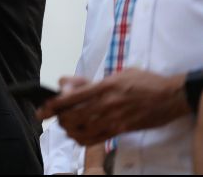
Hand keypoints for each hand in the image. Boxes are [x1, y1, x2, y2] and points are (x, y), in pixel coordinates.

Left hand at [37, 69, 187, 145]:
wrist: (170, 96)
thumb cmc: (143, 81)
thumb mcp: (117, 73)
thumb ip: (90, 80)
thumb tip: (65, 84)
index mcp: (104, 87)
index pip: (71, 97)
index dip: (53, 104)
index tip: (42, 107)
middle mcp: (106, 104)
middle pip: (72, 116)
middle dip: (58, 117)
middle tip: (52, 116)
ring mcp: (114, 120)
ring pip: (81, 130)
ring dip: (68, 128)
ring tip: (65, 124)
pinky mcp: (121, 130)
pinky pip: (95, 139)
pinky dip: (81, 139)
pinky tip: (77, 134)